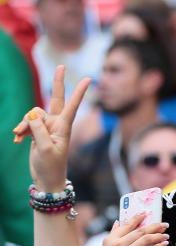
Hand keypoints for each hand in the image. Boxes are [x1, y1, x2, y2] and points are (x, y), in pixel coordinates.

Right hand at [12, 65, 89, 191]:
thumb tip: (33, 114)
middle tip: (60, 65)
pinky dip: (20, 129)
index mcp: (63, 128)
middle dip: (58, 83)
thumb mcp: (45, 148)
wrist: (47, 180)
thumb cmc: (50, 167)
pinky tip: (17, 139)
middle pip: (56, 99)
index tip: (88, 78)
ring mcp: (47, 127)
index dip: (79, 92)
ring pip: (32, 114)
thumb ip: (38, 129)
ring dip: (24, 124)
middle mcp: (56, 124)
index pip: (72, 106)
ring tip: (19, 136)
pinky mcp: (38, 132)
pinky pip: (26, 123)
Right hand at [91, 212, 169, 245]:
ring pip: (146, 240)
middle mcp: (117, 245)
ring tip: (166, 235)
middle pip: (140, 232)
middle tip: (164, 225)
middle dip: (154, 227)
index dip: (138, 218)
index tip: (146, 213)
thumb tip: (118, 222)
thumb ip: (112, 235)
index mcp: (110, 240)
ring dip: (158, 236)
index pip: (127, 225)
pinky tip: (164, 245)